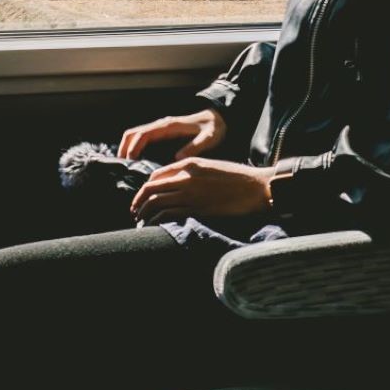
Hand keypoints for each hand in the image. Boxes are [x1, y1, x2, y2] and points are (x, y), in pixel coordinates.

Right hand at [118, 108, 225, 160]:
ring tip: (125, 167)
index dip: (133, 147)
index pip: (143, 135)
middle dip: (124, 148)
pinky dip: (134, 147)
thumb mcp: (209, 138)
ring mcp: (161, 129)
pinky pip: (142, 138)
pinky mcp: (163, 133)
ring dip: (127, 148)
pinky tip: (136, 162)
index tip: (129, 162)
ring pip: (135, 135)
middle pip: (133, 133)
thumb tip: (177, 157)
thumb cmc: (214, 128)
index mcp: (169, 127)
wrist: (219, 117)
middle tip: (122, 168)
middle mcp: (161, 126)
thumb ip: (194, 147)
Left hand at [130, 158, 272, 224]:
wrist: (255, 187)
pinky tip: (153, 225)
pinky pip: (168, 214)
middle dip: (139, 200)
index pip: (157, 174)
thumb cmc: (237, 178)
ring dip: (144, 212)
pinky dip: (156, 219)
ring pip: (156, 201)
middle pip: (151, 188)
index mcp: (189, 164)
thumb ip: (192, 172)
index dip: (146, 187)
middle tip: (134, 210)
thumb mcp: (210, 167)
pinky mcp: (196, 209)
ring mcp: (190, 194)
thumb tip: (177, 183)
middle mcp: (186, 178)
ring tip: (140, 219)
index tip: (143, 196)